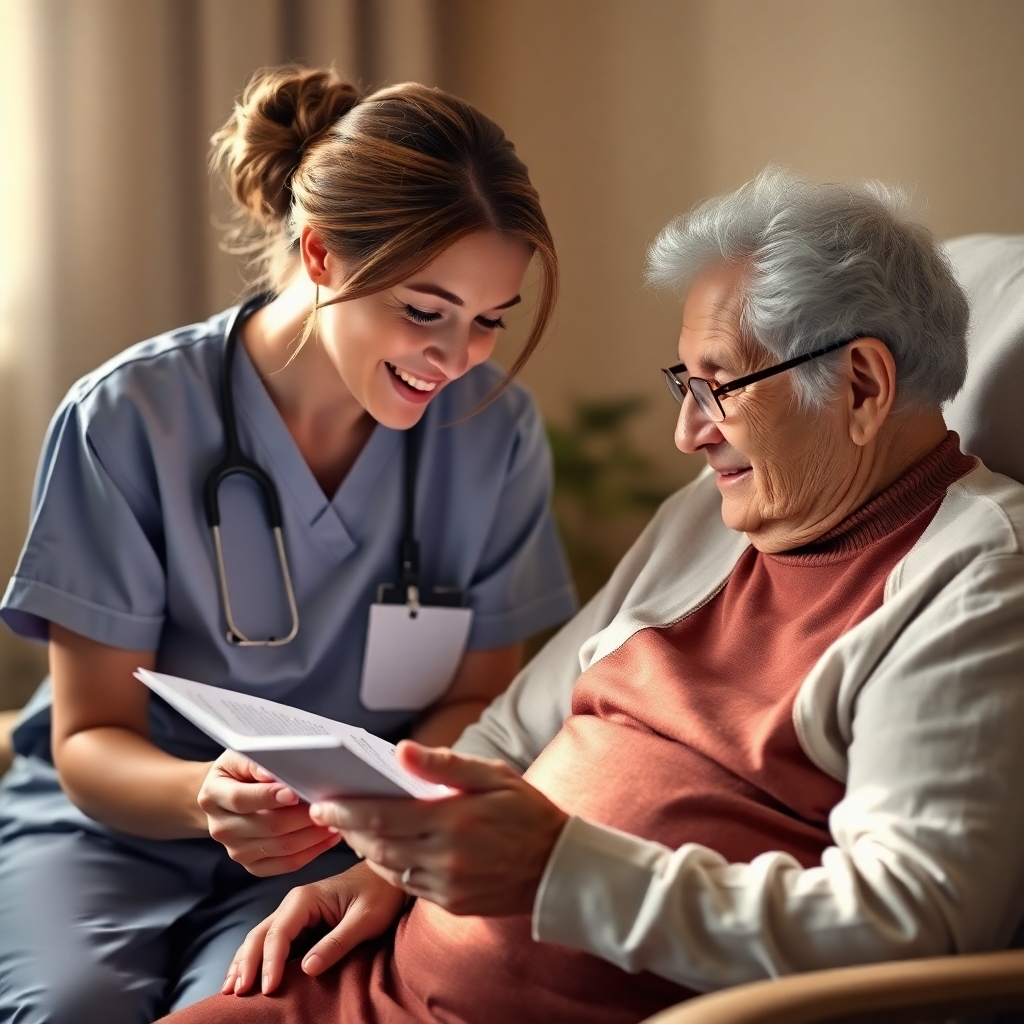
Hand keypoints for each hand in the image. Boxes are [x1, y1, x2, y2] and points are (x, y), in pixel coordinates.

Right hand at [198, 750, 340, 875]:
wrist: (228, 795)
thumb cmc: (240, 771)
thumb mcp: (240, 756)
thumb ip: (255, 763)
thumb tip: (272, 772)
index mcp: (213, 796)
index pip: (241, 800)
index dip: (268, 797)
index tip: (294, 792)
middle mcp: (221, 827)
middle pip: (265, 826)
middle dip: (300, 817)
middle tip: (326, 806)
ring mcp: (236, 850)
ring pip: (280, 847)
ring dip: (311, 835)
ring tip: (334, 820)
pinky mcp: (252, 865)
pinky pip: (285, 865)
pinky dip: (311, 852)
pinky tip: (328, 838)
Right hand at [223, 861, 406, 994]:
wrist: (386, 879)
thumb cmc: (379, 895)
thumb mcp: (364, 920)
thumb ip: (337, 943)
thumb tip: (307, 968)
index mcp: (306, 898)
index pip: (278, 933)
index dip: (269, 962)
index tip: (267, 990)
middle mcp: (294, 903)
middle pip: (260, 935)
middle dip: (245, 964)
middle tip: (236, 995)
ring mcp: (294, 913)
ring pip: (260, 938)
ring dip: (244, 962)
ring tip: (230, 990)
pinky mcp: (300, 923)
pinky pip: (271, 941)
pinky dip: (256, 958)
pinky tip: (246, 976)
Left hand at [310, 741, 568, 916]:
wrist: (559, 867)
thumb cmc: (526, 810)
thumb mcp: (493, 775)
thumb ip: (445, 764)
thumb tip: (400, 751)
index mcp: (455, 820)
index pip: (385, 815)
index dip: (347, 810)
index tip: (322, 802)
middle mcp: (447, 857)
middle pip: (378, 844)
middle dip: (347, 828)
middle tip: (326, 811)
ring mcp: (448, 886)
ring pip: (388, 868)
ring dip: (364, 848)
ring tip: (349, 827)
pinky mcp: (450, 903)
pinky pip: (406, 886)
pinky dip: (388, 867)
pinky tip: (382, 849)